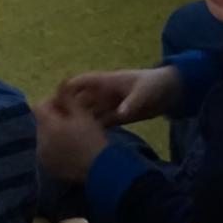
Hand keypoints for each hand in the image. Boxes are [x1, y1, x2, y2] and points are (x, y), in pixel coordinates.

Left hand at [33, 92, 110, 182]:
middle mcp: (40, 141)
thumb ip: (68, 97)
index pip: (39, 106)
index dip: (51, 103)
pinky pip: (45, 152)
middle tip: (70, 120)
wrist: (100, 169)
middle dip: (52, 118)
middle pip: (40, 122)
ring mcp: (42, 156)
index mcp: (47, 125)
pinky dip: (53, 147)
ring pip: (42, 137)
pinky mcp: (47, 167)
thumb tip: (61, 81)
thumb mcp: (82, 114)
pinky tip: (68, 149)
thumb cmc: (92, 139)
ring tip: (69, 135)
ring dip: (52, 133)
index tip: (65, 106)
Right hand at [56, 65, 182, 126]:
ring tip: (61, 134)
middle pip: (80, 99)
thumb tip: (120, 113)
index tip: (53, 101)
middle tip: (51, 123)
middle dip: (66, 107)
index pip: (82, 82)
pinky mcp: (117, 116)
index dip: (67, 89)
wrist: (171, 92)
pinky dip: (91, 129)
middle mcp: (104, 93)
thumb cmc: (155, 85)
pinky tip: (82, 141)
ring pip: (88, 112)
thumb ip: (131, 103)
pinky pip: (100, 122)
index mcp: (107, 82)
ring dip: (76, 120)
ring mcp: (110, 104)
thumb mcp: (144, 93)